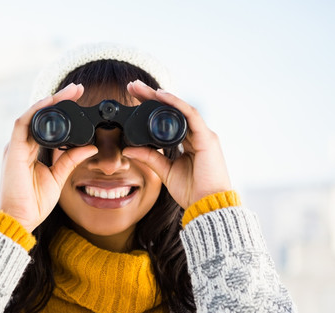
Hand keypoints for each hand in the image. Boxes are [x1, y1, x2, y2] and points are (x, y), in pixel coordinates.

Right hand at [0, 83, 97, 231]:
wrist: (20, 218)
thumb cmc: (34, 202)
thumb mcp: (58, 177)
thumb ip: (71, 160)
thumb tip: (91, 147)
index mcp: (31, 150)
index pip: (47, 124)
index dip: (61, 109)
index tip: (80, 98)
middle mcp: (22, 145)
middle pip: (40, 115)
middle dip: (59, 99)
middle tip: (78, 88)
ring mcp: (16, 146)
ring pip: (32, 114)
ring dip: (50, 100)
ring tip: (70, 91)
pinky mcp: (13, 150)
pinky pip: (22, 123)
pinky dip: (36, 111)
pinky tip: (50, 102)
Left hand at [123, 80, 231, 209]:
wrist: (207, 205)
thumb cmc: (191, 190)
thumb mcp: (164, 171)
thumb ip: (149, 157)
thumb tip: (127, 148)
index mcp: (188, 142)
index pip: (167, 119)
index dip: (150, 107)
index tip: (132, 99)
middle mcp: (197, 135)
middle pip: (172, 110)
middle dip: (151, 96)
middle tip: (132, 85)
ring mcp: (203, 135)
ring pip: (179, 108)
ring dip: (160, 96)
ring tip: (141, 87)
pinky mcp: (206, 138)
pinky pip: (190, 115)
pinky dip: (175, 103)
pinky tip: (161, 95)